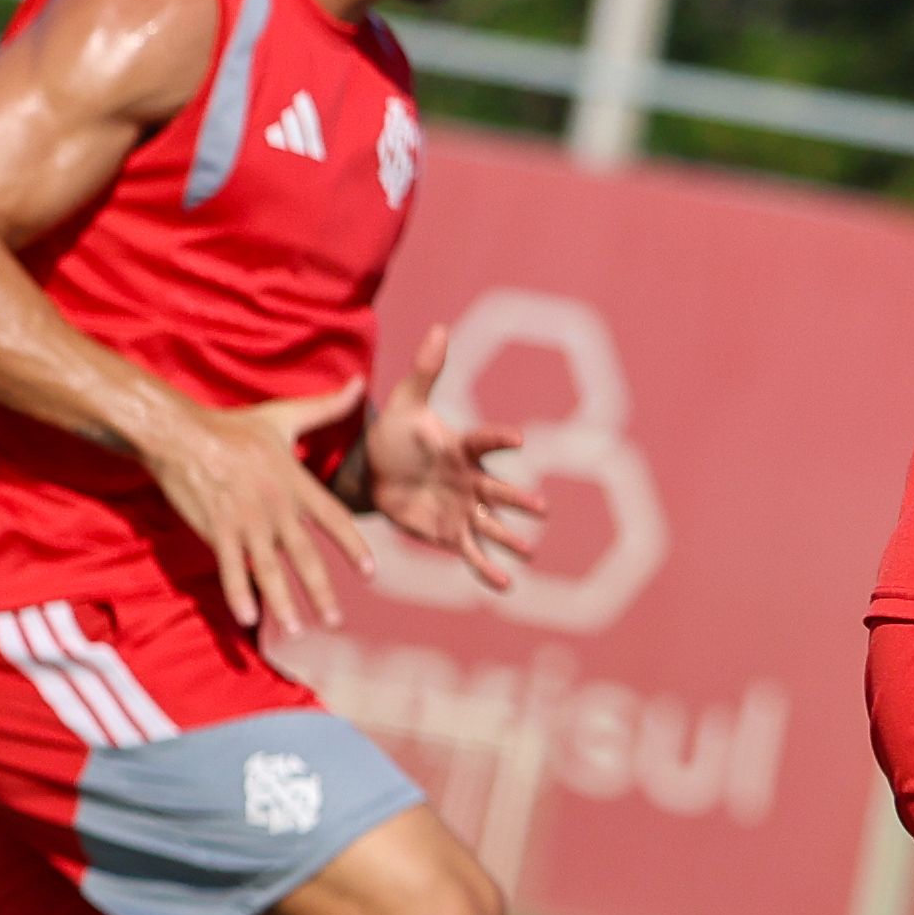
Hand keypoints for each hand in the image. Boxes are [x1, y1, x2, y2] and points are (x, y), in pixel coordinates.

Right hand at [150, 377, 373, 633]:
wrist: (179, 433)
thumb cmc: (232, 425)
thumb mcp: (284, 415)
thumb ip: (326, 407)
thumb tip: (362, 385)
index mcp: (295, 481)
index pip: (335, 519)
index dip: (354, 547)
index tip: (371, 573)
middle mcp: (275, 505)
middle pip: (305, 556)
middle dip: (321, 591)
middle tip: (334, 621)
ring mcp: (245, 520)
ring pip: (269, 570)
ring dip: (284, 603)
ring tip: (297, 630)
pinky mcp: (216, 529)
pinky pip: (230, 568)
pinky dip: (239, 594)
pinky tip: (249, 618)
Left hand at [354, 320, 544, 590]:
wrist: (373, 473)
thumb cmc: (394, 435)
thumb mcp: (405, 404)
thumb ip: (425, 372)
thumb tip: (441, 328)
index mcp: (461, 448)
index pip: (482, 442)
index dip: (498, 440)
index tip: (518, 440)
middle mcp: (470, 481)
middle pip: (496, 490)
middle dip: (516, 499)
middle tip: (540, 507)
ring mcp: (463, 509)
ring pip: (491, 525)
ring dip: (509, 538)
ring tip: (528, 551)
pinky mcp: (449, 534)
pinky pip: (471, 553)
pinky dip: (487, 570)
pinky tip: (505, 585)